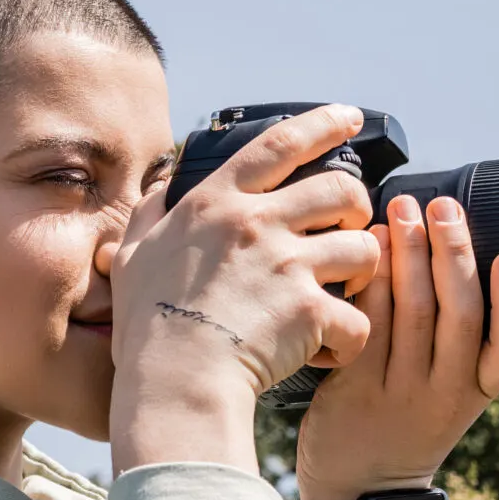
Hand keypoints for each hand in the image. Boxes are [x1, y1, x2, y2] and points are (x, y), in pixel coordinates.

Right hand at [105, 105, 382, 474]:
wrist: (173, 382)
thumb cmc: (148, 327)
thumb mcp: (134, 256)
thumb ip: (151, 214)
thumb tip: (161, 185)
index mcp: (218, 204)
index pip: (281, 143)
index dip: (323, 124)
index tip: (350, 118)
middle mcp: (258, 224)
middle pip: (341, 188)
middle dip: (357, 205)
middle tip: (350, 226)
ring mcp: (288, 265)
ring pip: (364, 248)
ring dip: (364, 271)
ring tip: (346, 292)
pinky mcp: (311, 311)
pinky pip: (358, 319)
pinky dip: (350, 340)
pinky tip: (328, 352)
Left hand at [295, 192, 498, 499]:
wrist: (359, 488)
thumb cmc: (405, 425)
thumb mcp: (451, 393)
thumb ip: (459, 339)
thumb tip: (456, 248)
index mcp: (477, 391)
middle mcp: (444, 392)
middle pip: (459, 314)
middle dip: (453, 253)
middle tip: (442, 206)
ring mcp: (398, 392)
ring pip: (412, 312)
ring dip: (410, 254)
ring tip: (403, 209)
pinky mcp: (353, 389)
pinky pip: (367, 325)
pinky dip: (371, 282)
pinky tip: (369, 247)